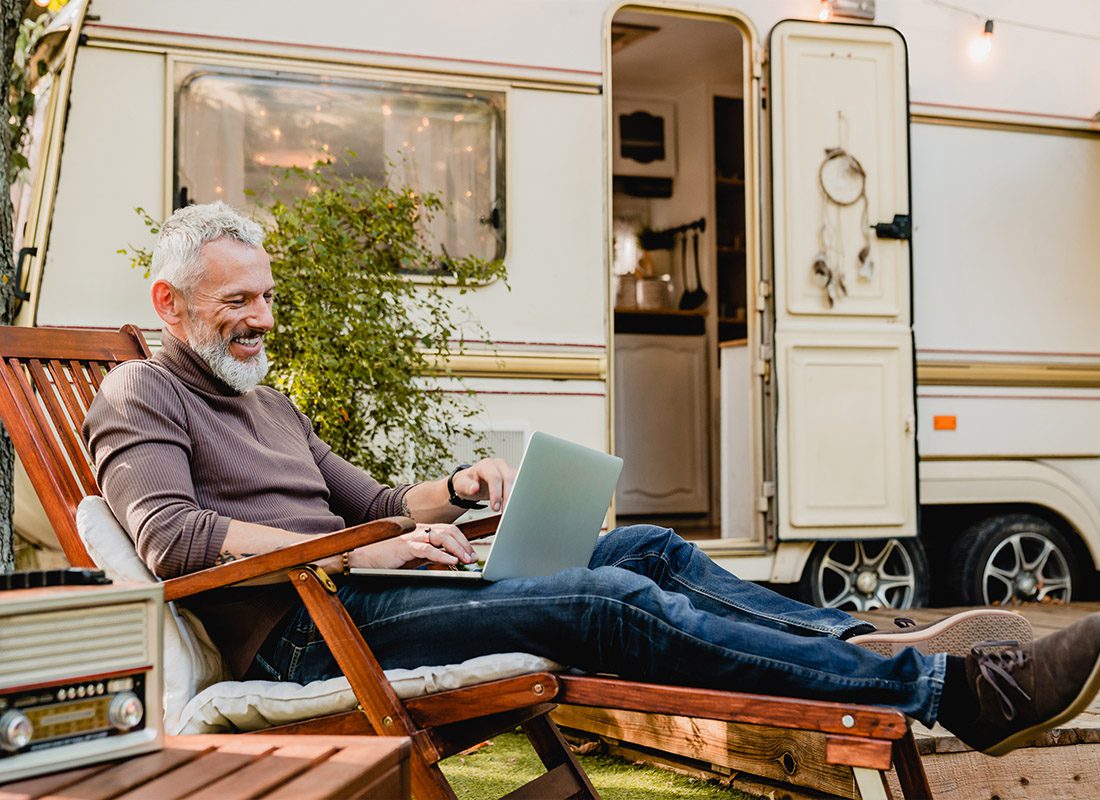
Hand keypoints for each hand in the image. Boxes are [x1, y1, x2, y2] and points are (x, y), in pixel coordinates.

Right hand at [354, 523, 475, 569]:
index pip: (448, 530)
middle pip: (448, 531)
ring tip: (466, 559)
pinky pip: (427, 549)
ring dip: (457, 548)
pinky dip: (442, 554)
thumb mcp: (415, 557)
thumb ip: (431, 555)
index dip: (462, 540)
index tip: (471, 554)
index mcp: (422, 531)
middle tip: (473, 558)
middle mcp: (418, 530)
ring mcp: (411, 537)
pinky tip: (452, 561)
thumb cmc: (389, 559)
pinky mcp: (404, 546)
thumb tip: (450, 560)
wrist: (364, 558)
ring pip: (441, 537)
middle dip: (464, 544)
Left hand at [451, 458, 514, 512]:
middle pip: (509, 479)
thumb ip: (466, 486)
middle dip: (508, 497)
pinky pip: (520, 484)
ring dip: (515, 496)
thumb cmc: (467, 482)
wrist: (472, 481)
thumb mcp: (461, 485)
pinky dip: (518, 495)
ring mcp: (508, 469)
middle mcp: (499, 465)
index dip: (496, 493)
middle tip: (505, 511)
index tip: (495, 507)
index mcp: (486, 465)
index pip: (494, 477)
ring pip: (518, 481)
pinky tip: (515, 505)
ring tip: (510, 510)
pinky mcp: (514, 476)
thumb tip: (474, 488)